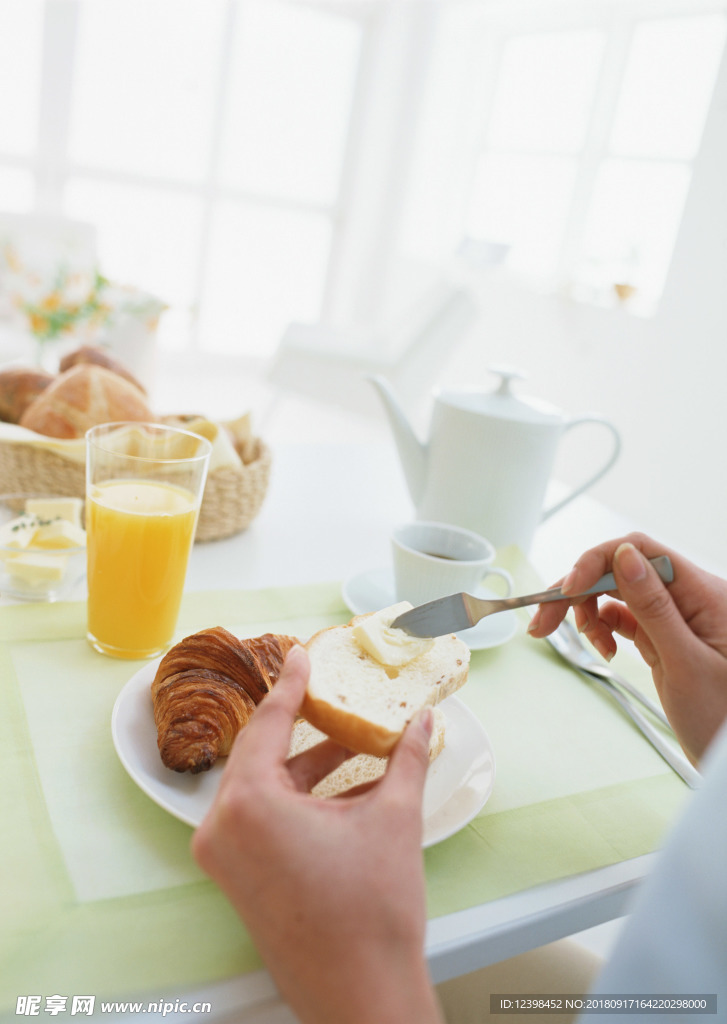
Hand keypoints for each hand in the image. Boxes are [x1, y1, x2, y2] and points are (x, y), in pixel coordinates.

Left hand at [192, 645, 443, 1023]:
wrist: (361, 995)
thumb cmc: (371, 913)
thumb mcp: (393, 819)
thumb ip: (406, 759)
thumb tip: (421, 722)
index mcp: (249, 803)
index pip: (269, 723)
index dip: (291, 684)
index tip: (301, 654)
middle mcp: (223, 827)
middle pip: (261, 752)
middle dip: (300, 722)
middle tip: (324, 690)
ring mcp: (226, 857)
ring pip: (264, 786)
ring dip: (307, 763)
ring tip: (353, 741)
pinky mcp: (238, 878)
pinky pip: (263, 817)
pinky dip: (300, 798)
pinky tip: (345, 786)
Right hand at [527, 533, 726, 764]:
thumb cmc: (725, 721)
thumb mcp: (687, 663)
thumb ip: (654, 606)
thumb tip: (624, 556)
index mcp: (703, 593)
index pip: (640, 552)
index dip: (597, 562)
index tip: (565, 589)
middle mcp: (688, 598)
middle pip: (621, 570)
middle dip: (579, 589)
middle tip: (543, 621)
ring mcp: (675, 617)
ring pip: (617, 592)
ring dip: (587, 610)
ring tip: (585, 642)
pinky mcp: (663, 637)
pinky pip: (624, 616)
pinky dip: (603, 627)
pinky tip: (603, 647)